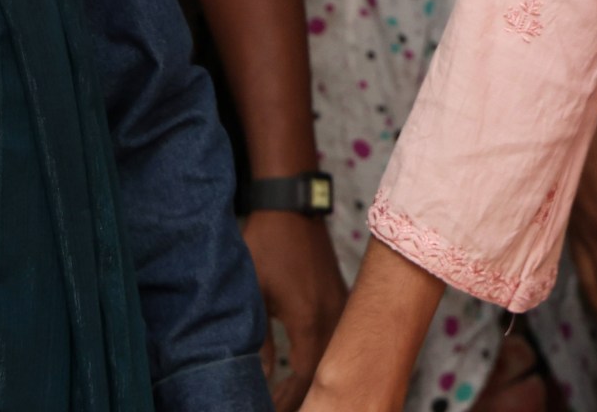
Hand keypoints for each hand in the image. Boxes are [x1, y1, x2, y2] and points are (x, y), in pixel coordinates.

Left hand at [244, 212, 347, 411]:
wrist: (291, 205)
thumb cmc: (268, 243)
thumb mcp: (254, 294)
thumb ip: (259, 341)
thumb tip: (261, 378)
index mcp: (310, 318)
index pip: (307, 377)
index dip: (289, 400)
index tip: (269, 408)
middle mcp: (333, 315)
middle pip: (327, 373)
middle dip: (304, 397)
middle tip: (280, 407)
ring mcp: (341, 306)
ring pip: (335, 358)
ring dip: (315, 380)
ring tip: (289, 397)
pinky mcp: (341, 298)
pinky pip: (338, 341)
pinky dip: (324, 360)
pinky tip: (306, 371)